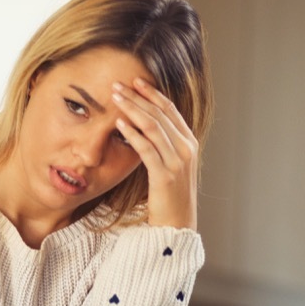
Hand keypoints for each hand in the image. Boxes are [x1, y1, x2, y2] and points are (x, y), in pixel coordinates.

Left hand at [111, 78, 199, 229]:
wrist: (176, 224)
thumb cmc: (169, 195)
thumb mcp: (170, 164)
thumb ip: (162, 144)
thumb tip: (142, 124)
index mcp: (189, 142)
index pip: (170, 110)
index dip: (152, 93)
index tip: (135, 81)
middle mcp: (187, 148)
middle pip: (160, 114)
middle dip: (138, 97)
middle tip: (118, 85)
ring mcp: (178, 161)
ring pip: (153, 127)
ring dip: (132, 109)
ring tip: (115, 97)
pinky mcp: (165, 175)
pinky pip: (147, 149)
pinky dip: (132, 133)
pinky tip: (119, 123)